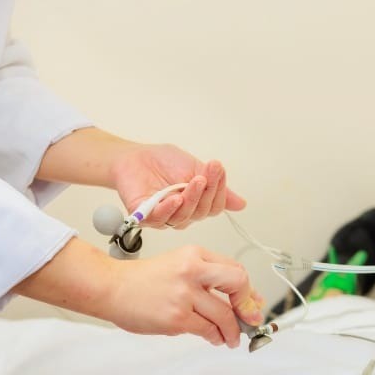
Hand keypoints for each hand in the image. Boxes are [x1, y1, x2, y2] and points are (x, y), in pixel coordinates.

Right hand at [104, 245, 264, 345]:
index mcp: (194, 254)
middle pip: (238, 284)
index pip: (235, 270)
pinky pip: (207, 330)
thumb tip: (243, 298)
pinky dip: (215, 337)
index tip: (252, 305)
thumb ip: (209, 278)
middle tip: (248, 321)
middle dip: (247, 306)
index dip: (248, 291)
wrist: (111, 288)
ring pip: (224, 315)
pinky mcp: (176, 317)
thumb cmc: (142, 280)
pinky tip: (214, 339)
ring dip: (232, 332)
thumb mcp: (178, 265)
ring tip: (230, 338)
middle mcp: (192, 270)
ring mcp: (184, 295)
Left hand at [110, 145, 246, 228]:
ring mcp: (165, 217)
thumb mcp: (195, 169)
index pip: (214, 205)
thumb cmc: (162, 162)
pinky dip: (170, 209)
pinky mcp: (145, 217)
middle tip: (207, 174)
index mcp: (196, 204)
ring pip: (184, 217)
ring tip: (194, 182)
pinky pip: (160, 218)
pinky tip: (176, 199)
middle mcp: (182, 214)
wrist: (134, 156)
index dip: (219, 189)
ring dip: (192, 199)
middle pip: (202, 212)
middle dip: (207, 191)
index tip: (217, 169)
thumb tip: (240, 204)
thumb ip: (215, 186)